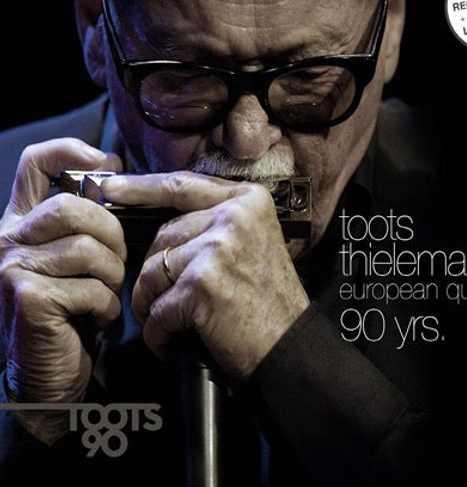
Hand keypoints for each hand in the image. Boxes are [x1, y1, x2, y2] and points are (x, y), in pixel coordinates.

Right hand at [0, 138, 125, 443]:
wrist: (45, 375)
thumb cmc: (70, 312)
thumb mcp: (76, 260)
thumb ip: (86, 222)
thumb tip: (115, 171)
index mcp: (22, 223)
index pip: (36, 162)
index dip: (74, 151)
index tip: (108, 165)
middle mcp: (7, 238)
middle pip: (75, 207)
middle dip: (112, 235)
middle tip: (115, 263)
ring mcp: (11, 266)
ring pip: (88, 248)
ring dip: (112, 276)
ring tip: (105, 295)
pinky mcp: (27, 297)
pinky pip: (91, 287)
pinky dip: (105, 305)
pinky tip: (95, 318)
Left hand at [101, 172, 309, 380]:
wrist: (289, 345)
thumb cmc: (268, 300)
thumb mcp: (253, 242)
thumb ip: (216, 222)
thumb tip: (165, 225)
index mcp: (247, 200)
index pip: (183, 185)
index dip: (142, 187)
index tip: (111, 189)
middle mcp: (233, 216)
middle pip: (163, 234)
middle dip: (153, 271)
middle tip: (159, 299)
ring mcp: (218, 247)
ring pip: (152, 270)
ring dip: (150, 303)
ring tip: (167, 323)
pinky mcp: (202, 283)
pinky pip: (157, 307)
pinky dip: (157, 332)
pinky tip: (171, 341)